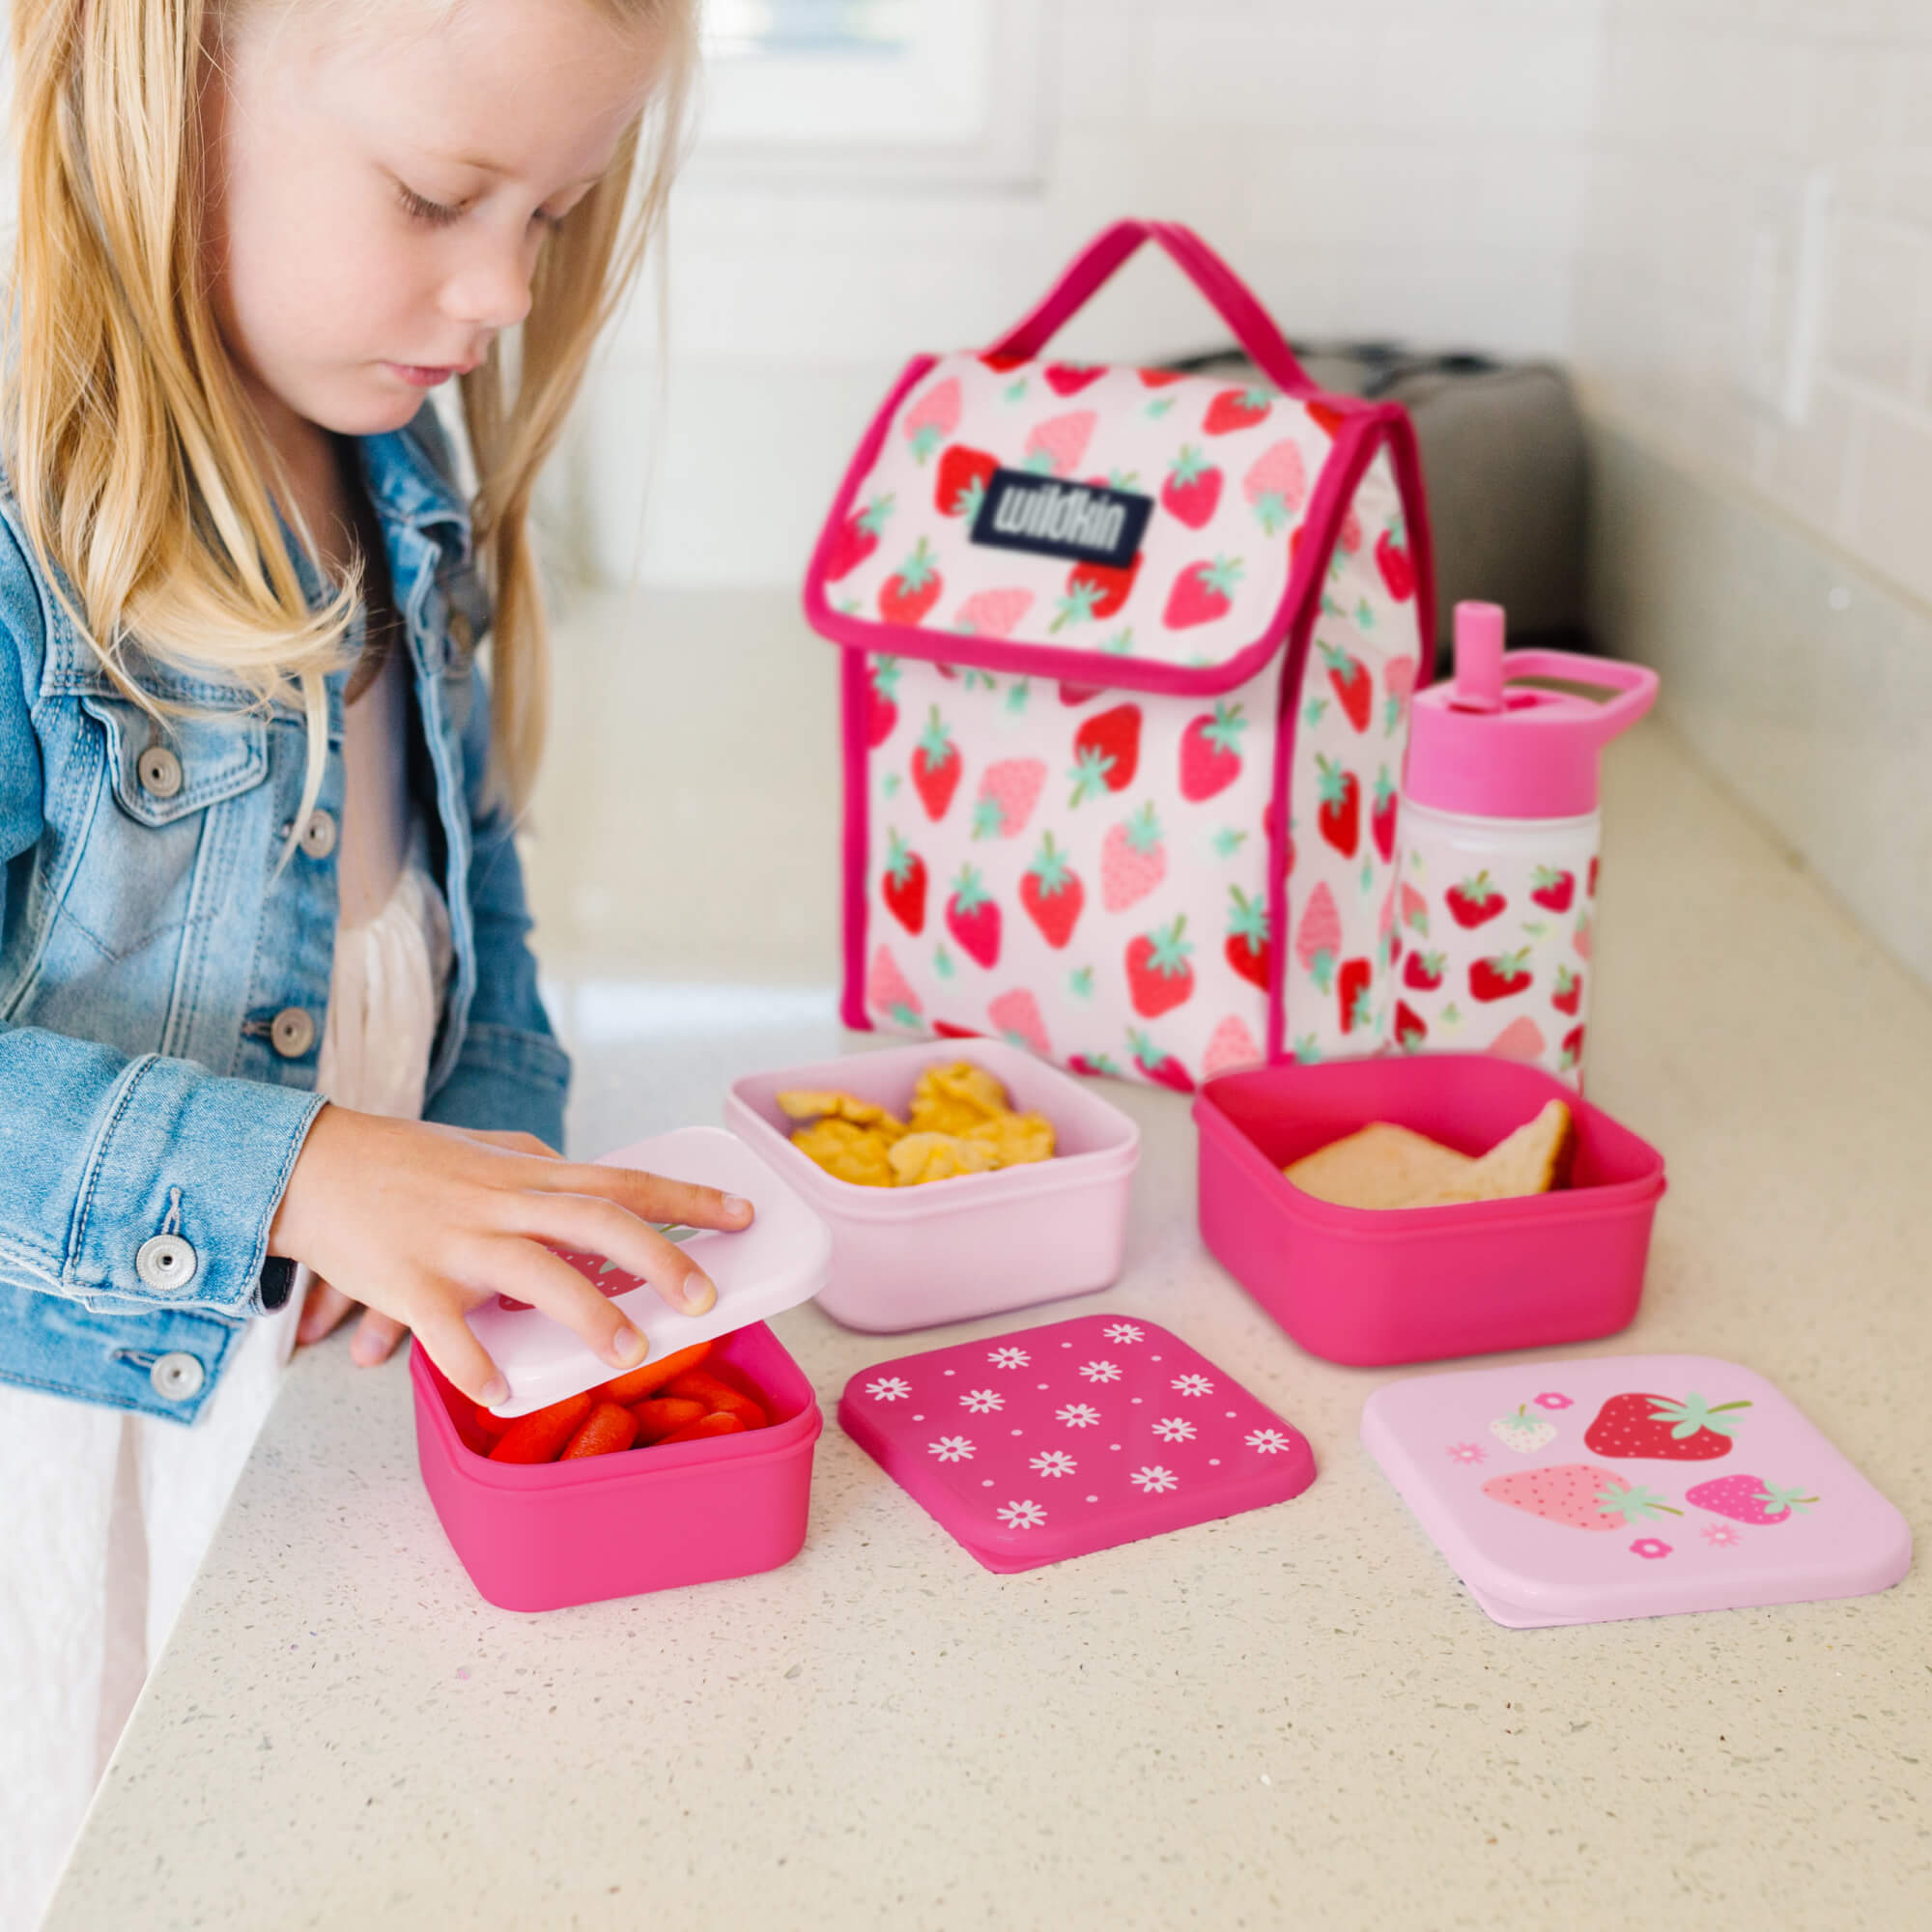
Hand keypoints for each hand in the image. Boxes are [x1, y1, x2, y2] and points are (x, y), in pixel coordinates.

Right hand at [270, 1107, 754, 1405]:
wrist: (307, 1162)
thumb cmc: (399, 1162)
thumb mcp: (481, 1149)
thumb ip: (535, 1165)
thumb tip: (585, 1179)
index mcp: (526, 1173)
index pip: (622, 1180)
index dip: (688, 1198)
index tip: (744, 1215)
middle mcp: (501, 1201)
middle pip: (596, 1220)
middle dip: (659, 1258)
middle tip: (706, 1297)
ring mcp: (455, 1241)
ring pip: (535, 1272)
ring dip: (588, 1315)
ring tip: (631, 1352)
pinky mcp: (406, 1281)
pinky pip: (447, 1329)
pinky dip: (477, 1363)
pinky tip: (505, 1393)